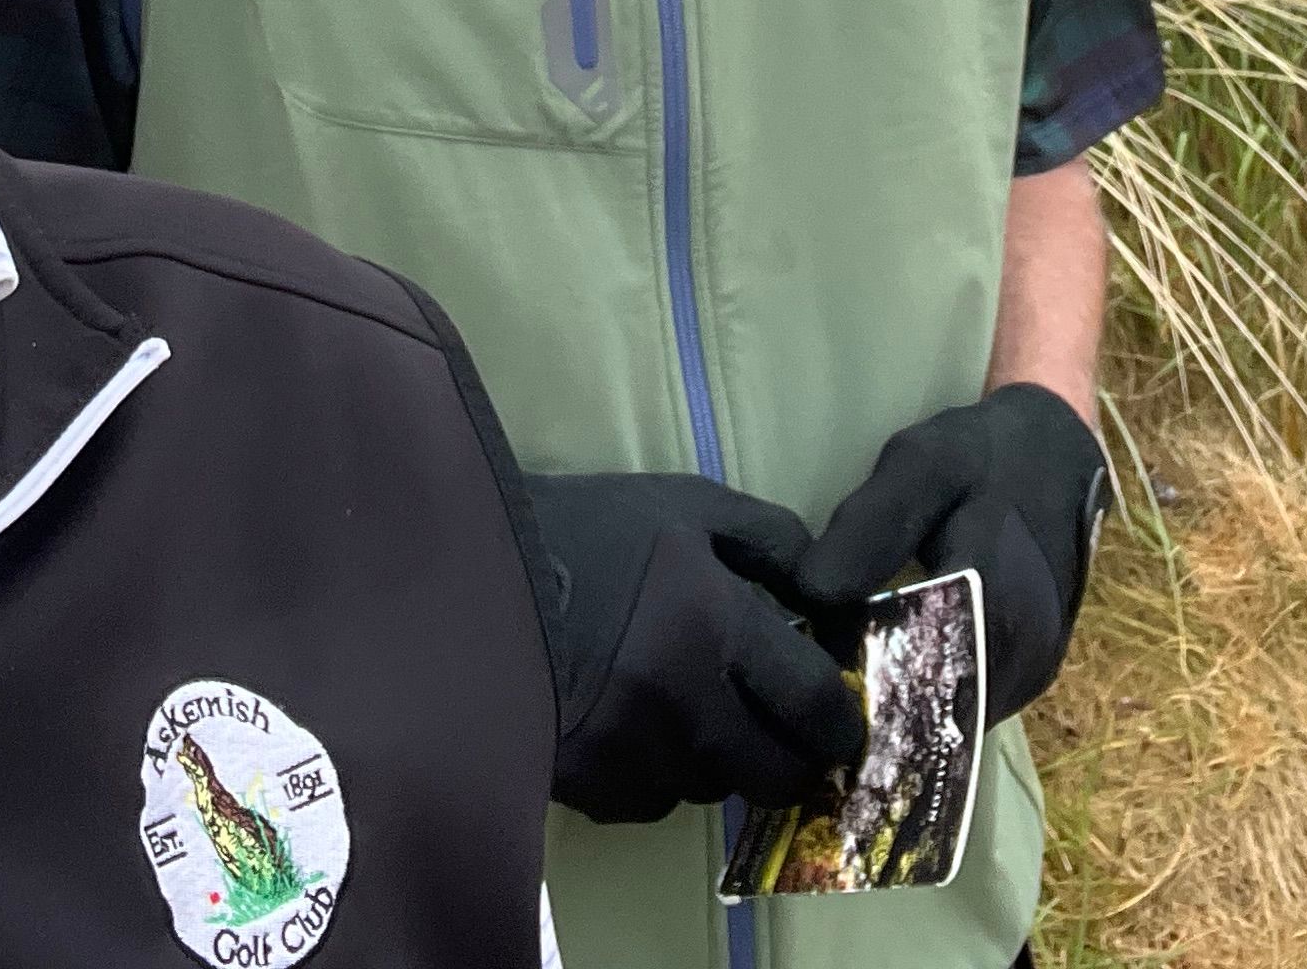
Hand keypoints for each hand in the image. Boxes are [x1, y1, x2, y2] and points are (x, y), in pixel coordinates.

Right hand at [522, 472, 867, 823]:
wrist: (467, 571)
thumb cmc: (585, 530)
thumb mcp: (686, 505)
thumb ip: (771, 540)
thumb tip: (827, 597)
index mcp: (715, 625)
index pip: (814, 705)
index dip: (839, 723)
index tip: (839, 723)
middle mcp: (682, 705)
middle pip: (775, 774)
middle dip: (790, 759)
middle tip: (780, 734)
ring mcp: (631, 754)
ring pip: (712, 788)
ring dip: (716, 761)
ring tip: (686, 711)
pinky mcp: (586, 786)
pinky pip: (651, 802)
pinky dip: (657, 774)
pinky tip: (632, 725)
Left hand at [788, 385, 1110, 716]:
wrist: (1058, 454)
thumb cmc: (983, 455)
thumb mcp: (920, 463)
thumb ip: (871, 524)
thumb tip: (811, 593)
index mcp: (995, 599)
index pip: (912, 675)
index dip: (852, 681)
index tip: (810, 667)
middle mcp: (1024, 654)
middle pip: (933, 712)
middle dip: (873, 704)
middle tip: (822, 676)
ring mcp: (1033, 673)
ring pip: (953, 719)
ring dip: (901, 708)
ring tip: (848, 676)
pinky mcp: (1033, 676)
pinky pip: (972, 707)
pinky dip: (930, 698)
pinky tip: (891, 669)